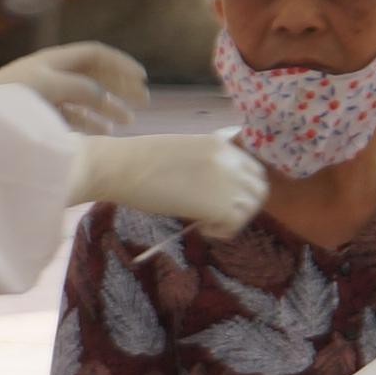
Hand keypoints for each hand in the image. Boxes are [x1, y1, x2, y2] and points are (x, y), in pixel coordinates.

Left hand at [0, 42, 148, 135]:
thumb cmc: (7, 96)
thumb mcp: (48, 87)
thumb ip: (81, 88)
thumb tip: (106, 96)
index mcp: (54, 61)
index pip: (95, 54)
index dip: (120, 63)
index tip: (142, 78)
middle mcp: (51, 74)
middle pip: (94, 75)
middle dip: (120, 87)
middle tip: (144, 102)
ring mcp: (45, 94)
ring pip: (85, 97)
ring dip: (109, 107)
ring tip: (129, 122)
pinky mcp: (37, 114)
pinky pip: (71, 115)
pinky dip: (89, 121)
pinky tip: (104, 132)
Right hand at [69, 132, 269, 233]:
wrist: (117, 167)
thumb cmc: (134, 160)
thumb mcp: (180, 150)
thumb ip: (205, 163)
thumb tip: (210, 185)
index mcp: (221, 144)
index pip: (251, 169)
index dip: (240, 188)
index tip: (220, 198)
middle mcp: (230, 160)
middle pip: (258, 189)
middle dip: (242, 205)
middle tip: (217, 215)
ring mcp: (227, 182)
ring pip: (250, 207)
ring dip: (232, 218)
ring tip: (205, 223)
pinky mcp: (219, 204)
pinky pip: (235, 223)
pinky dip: (222, 230)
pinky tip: (201, 228)